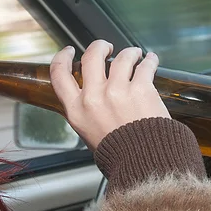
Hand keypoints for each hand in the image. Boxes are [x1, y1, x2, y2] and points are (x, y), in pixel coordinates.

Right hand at [50, 40, 169, 149]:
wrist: (145, 164)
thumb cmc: (119, 154)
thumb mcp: (88, 134)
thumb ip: (86, 113)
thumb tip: (89, 96)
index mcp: (77, 110)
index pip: (59, 75)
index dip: (62, 58)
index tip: (69, 51)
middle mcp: (94, 98)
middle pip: (91, 56)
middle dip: (99, 46)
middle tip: (107, 47)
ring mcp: (118, 91)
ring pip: (121, 57)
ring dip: (130, 52)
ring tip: (136, 54)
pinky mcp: (141, 89)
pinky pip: (145, 65)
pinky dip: (150, 60)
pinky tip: (151, 60)